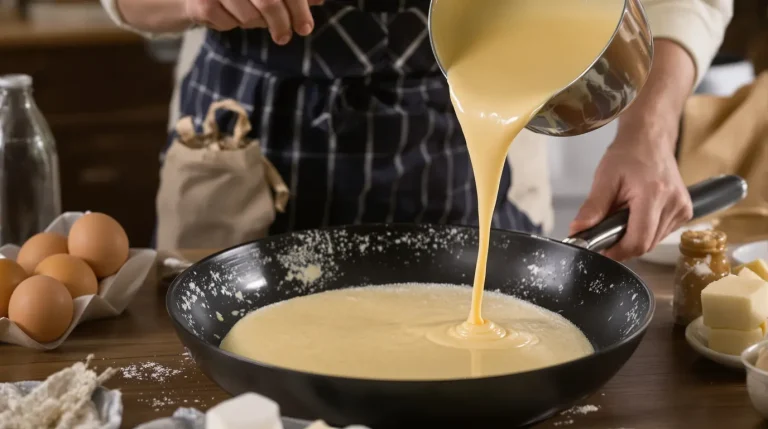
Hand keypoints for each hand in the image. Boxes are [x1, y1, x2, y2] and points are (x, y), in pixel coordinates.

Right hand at [186, 0, 323, 43]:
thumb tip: (319, 0)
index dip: (299, 8)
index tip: (305, 27)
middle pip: (269, 2)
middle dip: (281, 24)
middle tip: (284, 37)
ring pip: (249, 16)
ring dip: (254, 23)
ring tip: (248, 16)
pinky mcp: (202, 4)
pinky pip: (228, 24)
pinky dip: (231, 25)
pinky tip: (227, 15)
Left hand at [569, 129, 692, 260]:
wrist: (650, 139)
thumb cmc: (626, 156)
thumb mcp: (604, 179)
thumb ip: (592, 208)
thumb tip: (577, 231)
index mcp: (654, 195)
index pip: (638, 241)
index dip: (617, 251)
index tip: (601, 249)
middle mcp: (674, 204)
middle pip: (646, 244)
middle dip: (623, 243)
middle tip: (608, 229)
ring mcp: (683, 209)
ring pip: (654, 242)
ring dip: (634, 237)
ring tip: (623, 216)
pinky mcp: (686, 212)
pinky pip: (661, 234)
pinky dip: (646, 231)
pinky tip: (638, 215)